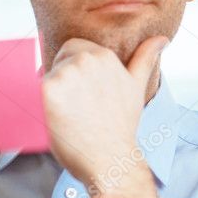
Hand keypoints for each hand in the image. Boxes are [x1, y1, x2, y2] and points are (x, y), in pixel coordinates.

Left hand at [42, 36, 167, 197]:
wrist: (109, 158)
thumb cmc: (121, 126)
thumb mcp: (136, 87)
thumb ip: (146, 58)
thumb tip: (162, 38)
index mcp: (104, 56)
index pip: (75, 49)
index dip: (77, 70)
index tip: (85, 93)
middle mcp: (85, 60)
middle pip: (60, 59)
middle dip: (65, 78)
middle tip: (79, 106)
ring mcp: (65, 74)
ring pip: (47, 75)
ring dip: (54, 92)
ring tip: (72, 114)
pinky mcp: (48, 90)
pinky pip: (35, 90)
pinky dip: (42, 104)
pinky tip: (60, 118)